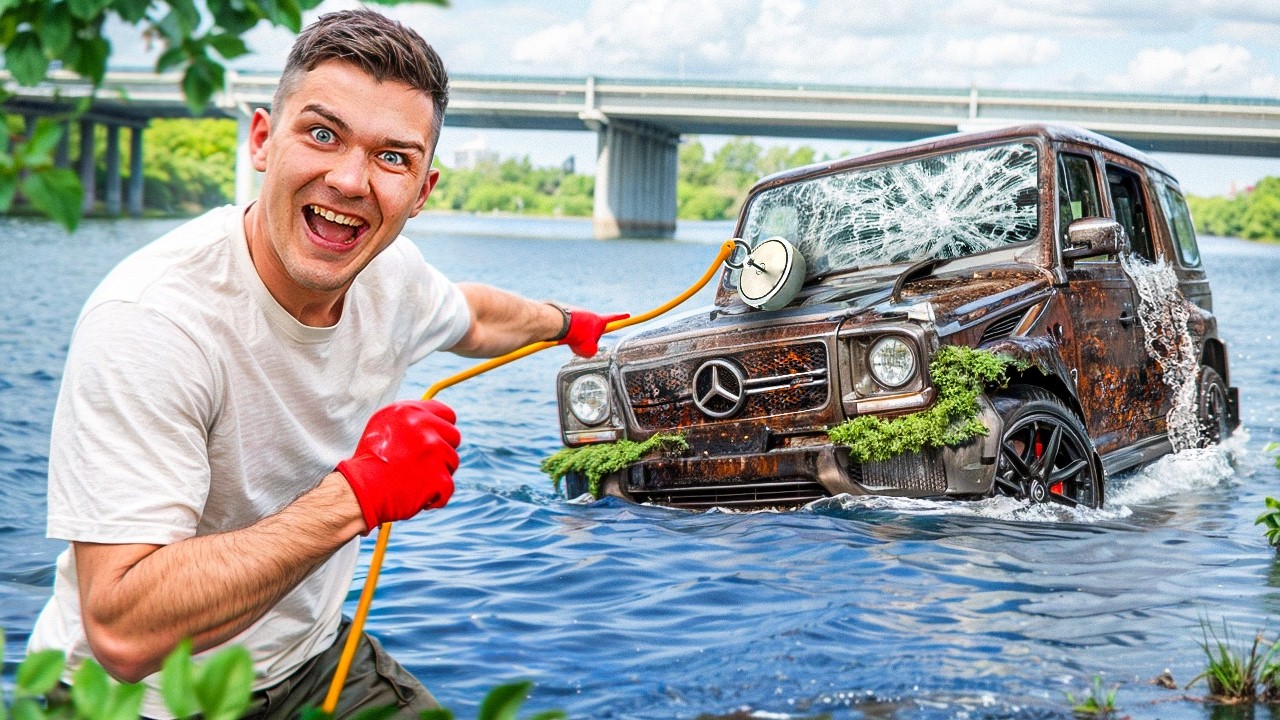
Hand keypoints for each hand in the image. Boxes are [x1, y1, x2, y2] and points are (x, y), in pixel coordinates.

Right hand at [336, 400, 459, 531]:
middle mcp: (424, 426)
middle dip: (443, 451)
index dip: (443, 429)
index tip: (437, 440)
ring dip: (439, 473)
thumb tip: (435, 420)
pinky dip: (436, 496)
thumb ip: (411, 420)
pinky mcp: (438, 476)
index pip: (447, 414)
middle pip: (454, 436)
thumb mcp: (384, 426)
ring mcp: (433, 451)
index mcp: (409, 411)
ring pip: (452, 462)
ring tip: (415, 480)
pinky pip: (448, 487)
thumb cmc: (370, 461)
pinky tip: (419, 496)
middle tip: (424, 464)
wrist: (359, 490)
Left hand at [559, 309, 628, 356]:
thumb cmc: (577, 336)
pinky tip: (563, 337)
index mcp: (599, 320)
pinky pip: (570, 331)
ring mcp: (578, 315)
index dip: (621, 318)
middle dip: (588, 340)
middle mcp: (589, 315)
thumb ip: (592, 351)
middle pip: (593, 332)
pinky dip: (567, 337)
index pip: (613, 319)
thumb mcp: (589, 350)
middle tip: (581, 344)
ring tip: (571, 341)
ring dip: (576, 340)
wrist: (558, 324)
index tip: (628, 314)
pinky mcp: (567, 316)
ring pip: (580, 333)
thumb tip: (586, 347)